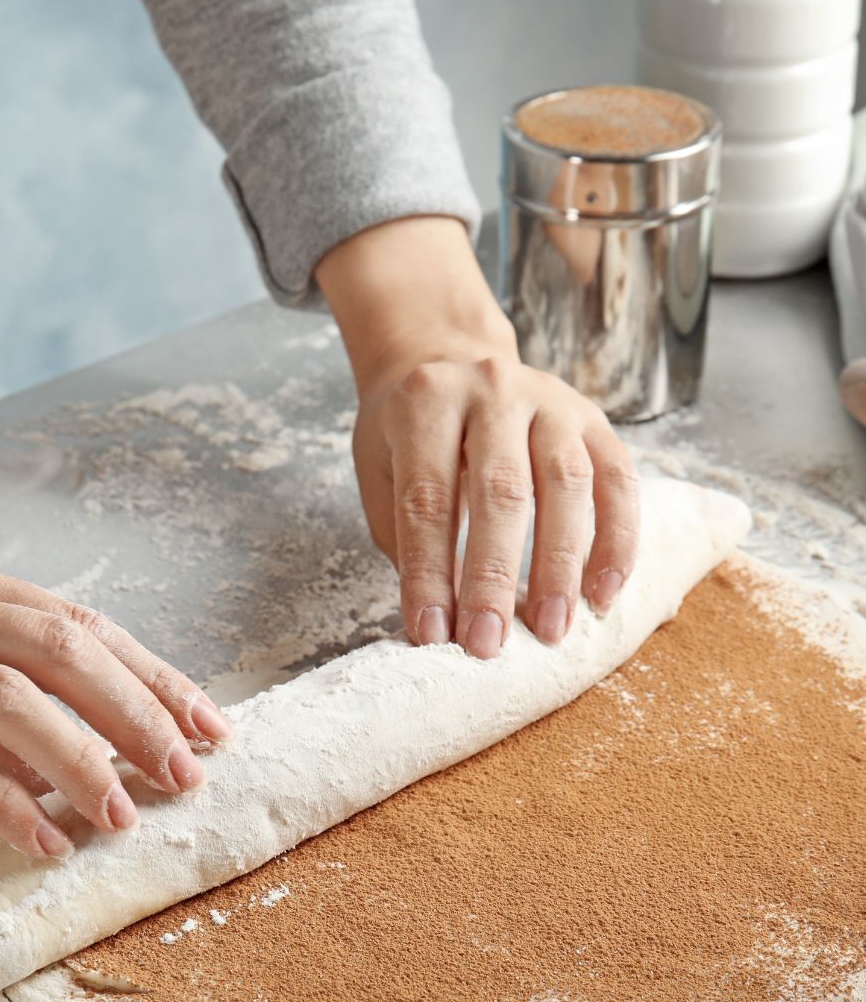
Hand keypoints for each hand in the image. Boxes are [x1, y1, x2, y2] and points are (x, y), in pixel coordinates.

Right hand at [0, 564, 231, 857]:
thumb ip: (28, 695)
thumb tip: (115, 755)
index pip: (85, 628)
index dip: (154, 678)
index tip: (212, 729)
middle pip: (62, 650)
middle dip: (134, 714)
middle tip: (183, 776)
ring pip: (11, 698)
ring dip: (80, 761)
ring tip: (122, 817)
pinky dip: (8, 806)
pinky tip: (51, 841)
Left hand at [316, 217, 639, 658]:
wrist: (448, 358)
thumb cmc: (410, 433)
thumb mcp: (383, 469)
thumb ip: (406, 536)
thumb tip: (437, 624)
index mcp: (426, 402)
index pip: (428, 498)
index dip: (429, 572)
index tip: (432, 634)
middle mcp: (492, 390)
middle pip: (500, 491)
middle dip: (494, 577)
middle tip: (489, 643)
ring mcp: (551, 400)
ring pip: (566, 484)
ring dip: (561, 565)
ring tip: (551, 629)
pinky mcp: (594, 419)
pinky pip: (618, 481)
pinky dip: (617, 541)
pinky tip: (604, 593)